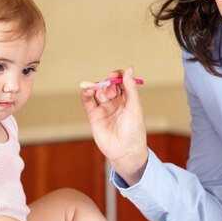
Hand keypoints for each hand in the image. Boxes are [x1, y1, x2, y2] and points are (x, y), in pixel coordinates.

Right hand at [81, 67, 148, 184]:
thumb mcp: (134, 107)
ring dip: (97, 86)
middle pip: (108, 84)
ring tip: (100, 91)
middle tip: (110, 90)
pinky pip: (87, 100)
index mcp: (127, 98)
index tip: (115, 76)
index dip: (117, 76)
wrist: (125, 151)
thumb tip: (129, 68)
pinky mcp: (93, 115)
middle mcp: (115, 102)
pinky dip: (86, 93)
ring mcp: (103, 108)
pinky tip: (88, 89)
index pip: (120, 81)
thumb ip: (131, 88)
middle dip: (108, 83)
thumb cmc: (134, 131)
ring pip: (97, 91)